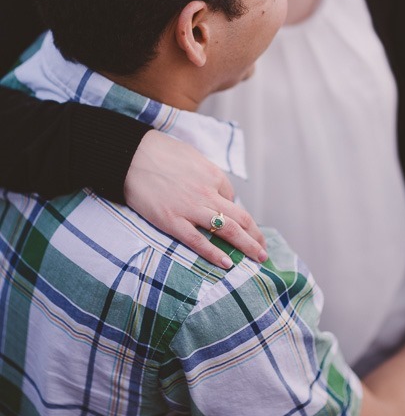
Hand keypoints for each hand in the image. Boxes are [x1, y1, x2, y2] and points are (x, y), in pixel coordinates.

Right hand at [124, 130, 266, 268]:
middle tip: (264, 250)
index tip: (239, 227)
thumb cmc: (160, 152)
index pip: (232, 201)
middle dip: (256, 236)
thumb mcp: (192, 157)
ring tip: (258, 258)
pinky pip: (198, 241)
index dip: (237, 216)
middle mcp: (207, 193)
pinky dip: (214, 253)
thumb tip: (214, 189)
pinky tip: (227, 264)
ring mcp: (190, 208)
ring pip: (227, 231)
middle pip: (240, 218)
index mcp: (213, 175)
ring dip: (247, 246)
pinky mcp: (172, 220)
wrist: (130, 155)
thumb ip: (206, 174)